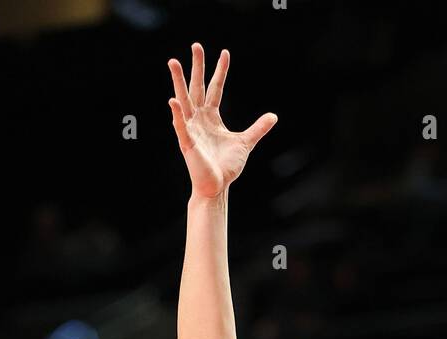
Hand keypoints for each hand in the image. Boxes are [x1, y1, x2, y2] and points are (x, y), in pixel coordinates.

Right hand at [168, 44, 275, 197]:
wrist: (217, 186)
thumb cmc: (226, 166)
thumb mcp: (245, 142)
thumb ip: (258, 128)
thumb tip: (273, 116)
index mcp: (211, 117)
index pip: (215, 88)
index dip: (220, 71)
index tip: (225, 52)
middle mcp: (199, 119)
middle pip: (197, 87)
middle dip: (196, 67)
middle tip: (196, 45)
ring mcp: (191, 129)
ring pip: (183, 100)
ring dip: (178, 82)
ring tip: (173, 62)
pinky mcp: (187, 143)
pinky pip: (181, 126)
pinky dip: (178, 115)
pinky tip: (173, 101)